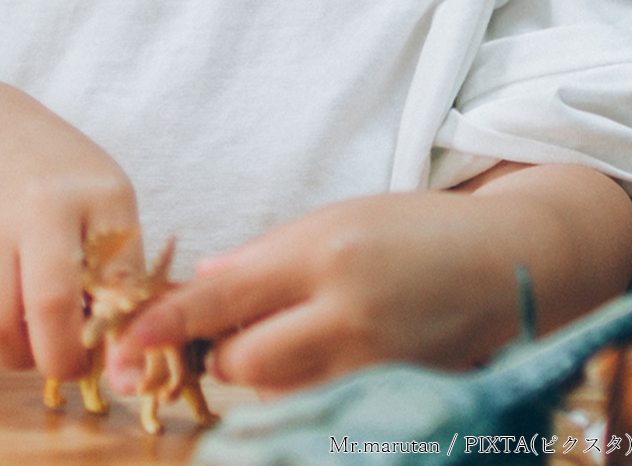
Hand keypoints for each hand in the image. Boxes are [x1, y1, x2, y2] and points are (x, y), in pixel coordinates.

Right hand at [0, 79, 140, 380]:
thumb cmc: (63, 179)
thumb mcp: (110, 202)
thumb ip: (125, 270)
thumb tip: (125, 354)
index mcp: (96, 193)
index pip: (115, 280)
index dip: (118, 333)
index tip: (118, 354)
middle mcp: (38, 207)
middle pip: (48, 307)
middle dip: (64, 358)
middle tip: (74, 360)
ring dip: (19, 358)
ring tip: (36, 343)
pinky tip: (6, 332)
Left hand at [106, 184, 561, 393]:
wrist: (508, 262)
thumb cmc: (408, 230)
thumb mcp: (328, 222)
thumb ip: (259, 260)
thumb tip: (199, 285)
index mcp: (318, 256)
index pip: (219, 301)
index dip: (163, 325)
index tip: (122, 345)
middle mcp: (344, 315)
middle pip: (240, 365)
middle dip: (218, 357)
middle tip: (231, 332)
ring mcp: (374, 365)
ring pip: (278, 395)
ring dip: (261, 377)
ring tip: (292, 335)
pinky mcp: (397, 398)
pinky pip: (321, 409)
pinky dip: (304, 392)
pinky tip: (325, 358)